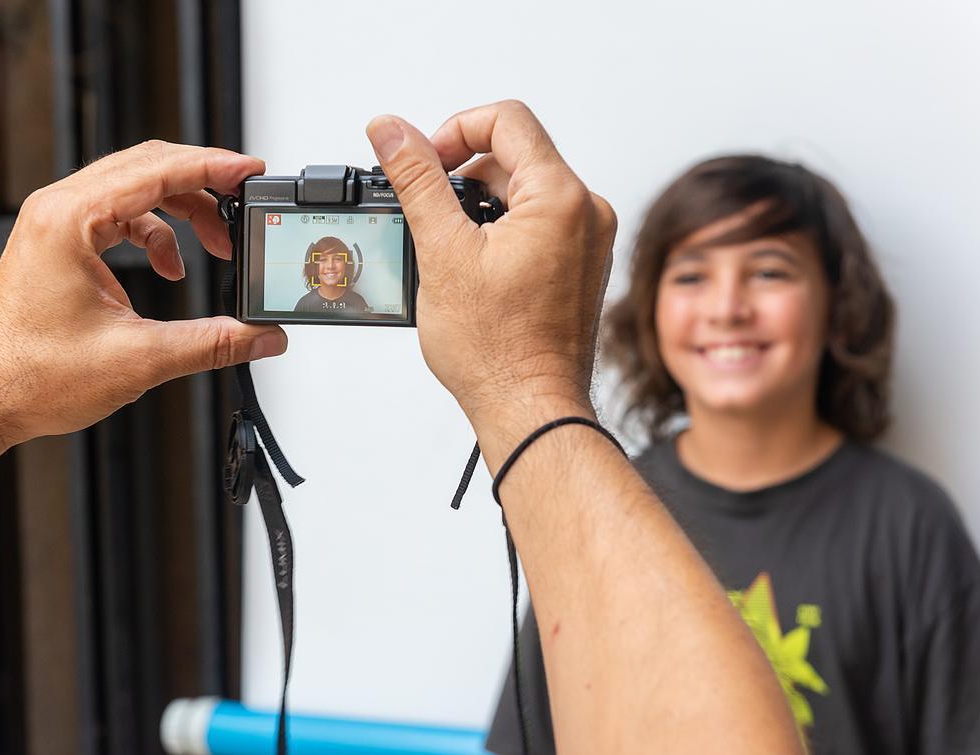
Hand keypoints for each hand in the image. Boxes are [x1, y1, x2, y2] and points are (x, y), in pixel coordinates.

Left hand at [0, 140, 287, 446]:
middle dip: (204, 186)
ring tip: (217, 247)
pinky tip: (172, 268)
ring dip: (182, 212)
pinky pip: (118, 215)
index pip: (157, 169)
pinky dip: (154, 232)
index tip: (251, 170)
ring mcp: (54, 224)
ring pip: (134, 189)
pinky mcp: (57, 243)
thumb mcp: (140, 358)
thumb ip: (212, 344)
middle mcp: (57, 210)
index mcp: (70, 220)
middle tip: (245, 204)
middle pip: (148, 166)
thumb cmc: (32, 376)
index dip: (213, 167)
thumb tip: (261, 336)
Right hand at [366, 102, 615, 453]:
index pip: (507, 120)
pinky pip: (537, 225)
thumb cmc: (497, 350)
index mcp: (561, 198)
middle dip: (463, 177)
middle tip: (431, 218)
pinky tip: (476, 271)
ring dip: (480, 209)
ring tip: (453, 255)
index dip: (455, 131)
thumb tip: (391, 130)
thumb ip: (415, 179)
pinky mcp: (580, 266)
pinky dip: (501, 234)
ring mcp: (588, 241)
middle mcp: (586, 213)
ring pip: (523, 192)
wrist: (530, 408)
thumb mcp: (442, 251)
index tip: (425, 163)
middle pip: (515, 156)